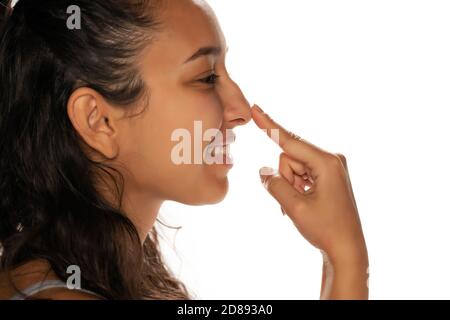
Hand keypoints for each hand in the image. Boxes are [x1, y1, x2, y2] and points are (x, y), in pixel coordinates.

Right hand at [251, 105, 367, 298]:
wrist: (347, 249)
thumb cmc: (326, 230)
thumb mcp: (294, 207)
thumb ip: (274, 184)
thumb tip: (263, 172)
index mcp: (326, 162)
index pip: (290, 140)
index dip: (269, 125)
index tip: (256, 109)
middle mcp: (331, 159)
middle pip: (290, 157)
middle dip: (285, 177)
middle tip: (295, 200)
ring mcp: (331, 167)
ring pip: (293, 166)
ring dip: (290, 185)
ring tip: (301, 204)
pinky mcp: (328, 175)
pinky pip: (301, 173)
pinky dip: (296, 187)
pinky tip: (305, 203)